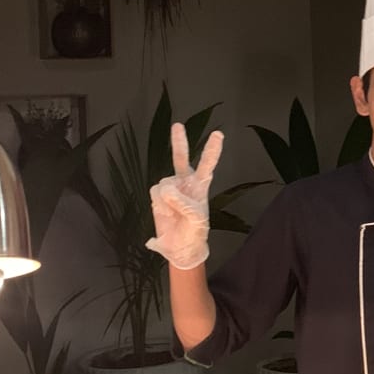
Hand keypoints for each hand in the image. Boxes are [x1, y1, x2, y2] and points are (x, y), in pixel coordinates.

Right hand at [146, 122, 223, 270]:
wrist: (180, 248)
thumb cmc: (194, 233)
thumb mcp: (196, 219)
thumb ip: (183, 202)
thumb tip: (166, 188)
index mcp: (201, 186)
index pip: (207, 165)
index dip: (212, 150)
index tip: (218, 134)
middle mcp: (185, 183)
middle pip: (181, 158)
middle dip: (179, 142)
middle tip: (178, 125)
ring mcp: (171, 188)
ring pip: (165, 182)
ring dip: (168, 198)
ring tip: (174, 213)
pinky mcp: (158, 195)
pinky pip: (155, 191)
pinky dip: (159, 202)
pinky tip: (165, 212)